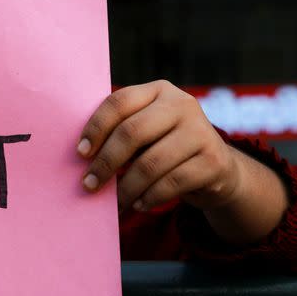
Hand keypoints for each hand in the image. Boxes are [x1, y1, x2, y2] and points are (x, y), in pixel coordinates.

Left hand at [77, 80, 240, 213]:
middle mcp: (182, 104)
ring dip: (126, 188)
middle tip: (89, 185)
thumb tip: (80, 158)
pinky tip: (138, 204)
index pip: (119, 102)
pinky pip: (171, 183)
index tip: (80, 153)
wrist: (216, 168)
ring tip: (115, 203)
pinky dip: (149, 197)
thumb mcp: (146, 131)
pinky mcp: (214, 160)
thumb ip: (119, 133)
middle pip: (132, 132)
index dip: (96, 127)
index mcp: (158, 90)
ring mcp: (201, 131)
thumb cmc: (165, 147)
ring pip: (151, 163)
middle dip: (105, 162)